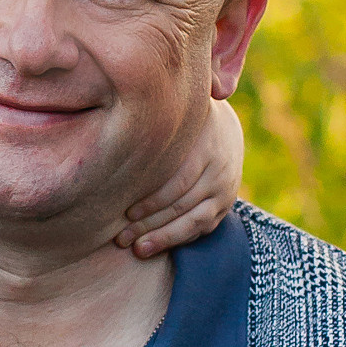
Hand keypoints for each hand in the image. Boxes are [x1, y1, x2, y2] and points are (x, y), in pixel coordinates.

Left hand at [116, 95, 243, 260]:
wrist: (224, 128)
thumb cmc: (184, 120)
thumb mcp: (178, 111)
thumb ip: (159, 111)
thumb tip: (138, 97)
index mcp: (207, 145)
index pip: (179, 180)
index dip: (152, 199)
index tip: (125, 212)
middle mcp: (220, 170)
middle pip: (183, 204)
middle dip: (150, 223)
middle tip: (121, 238)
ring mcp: (225, 191)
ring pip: (194, 221)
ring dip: (163, 238)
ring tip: (136, 249)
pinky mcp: (224, 207)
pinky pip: (202, 229)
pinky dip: (177, 240)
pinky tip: (152, 247)